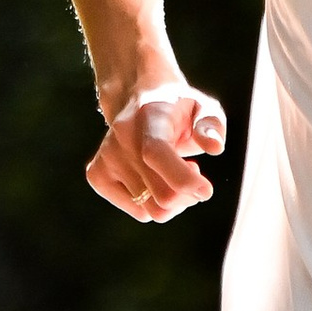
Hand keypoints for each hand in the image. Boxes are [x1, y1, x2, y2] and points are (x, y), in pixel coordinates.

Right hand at [88, 73, 226, 222]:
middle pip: (162, 196)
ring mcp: (106, 158)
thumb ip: (212, 125)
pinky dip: (154, 204)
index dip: (183, 179)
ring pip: (152, 210)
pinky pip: (139, 212)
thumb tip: (214, 147)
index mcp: (148, 116)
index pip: (155, 153)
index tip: (206, 190)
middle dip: (189, 195)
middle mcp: (121, 137)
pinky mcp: (97, 175)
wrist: (136, 99)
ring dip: (174, 201)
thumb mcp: (203, 107)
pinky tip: (156, 180)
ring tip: (174, 174)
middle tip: (194, 174)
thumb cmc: (177, 109)